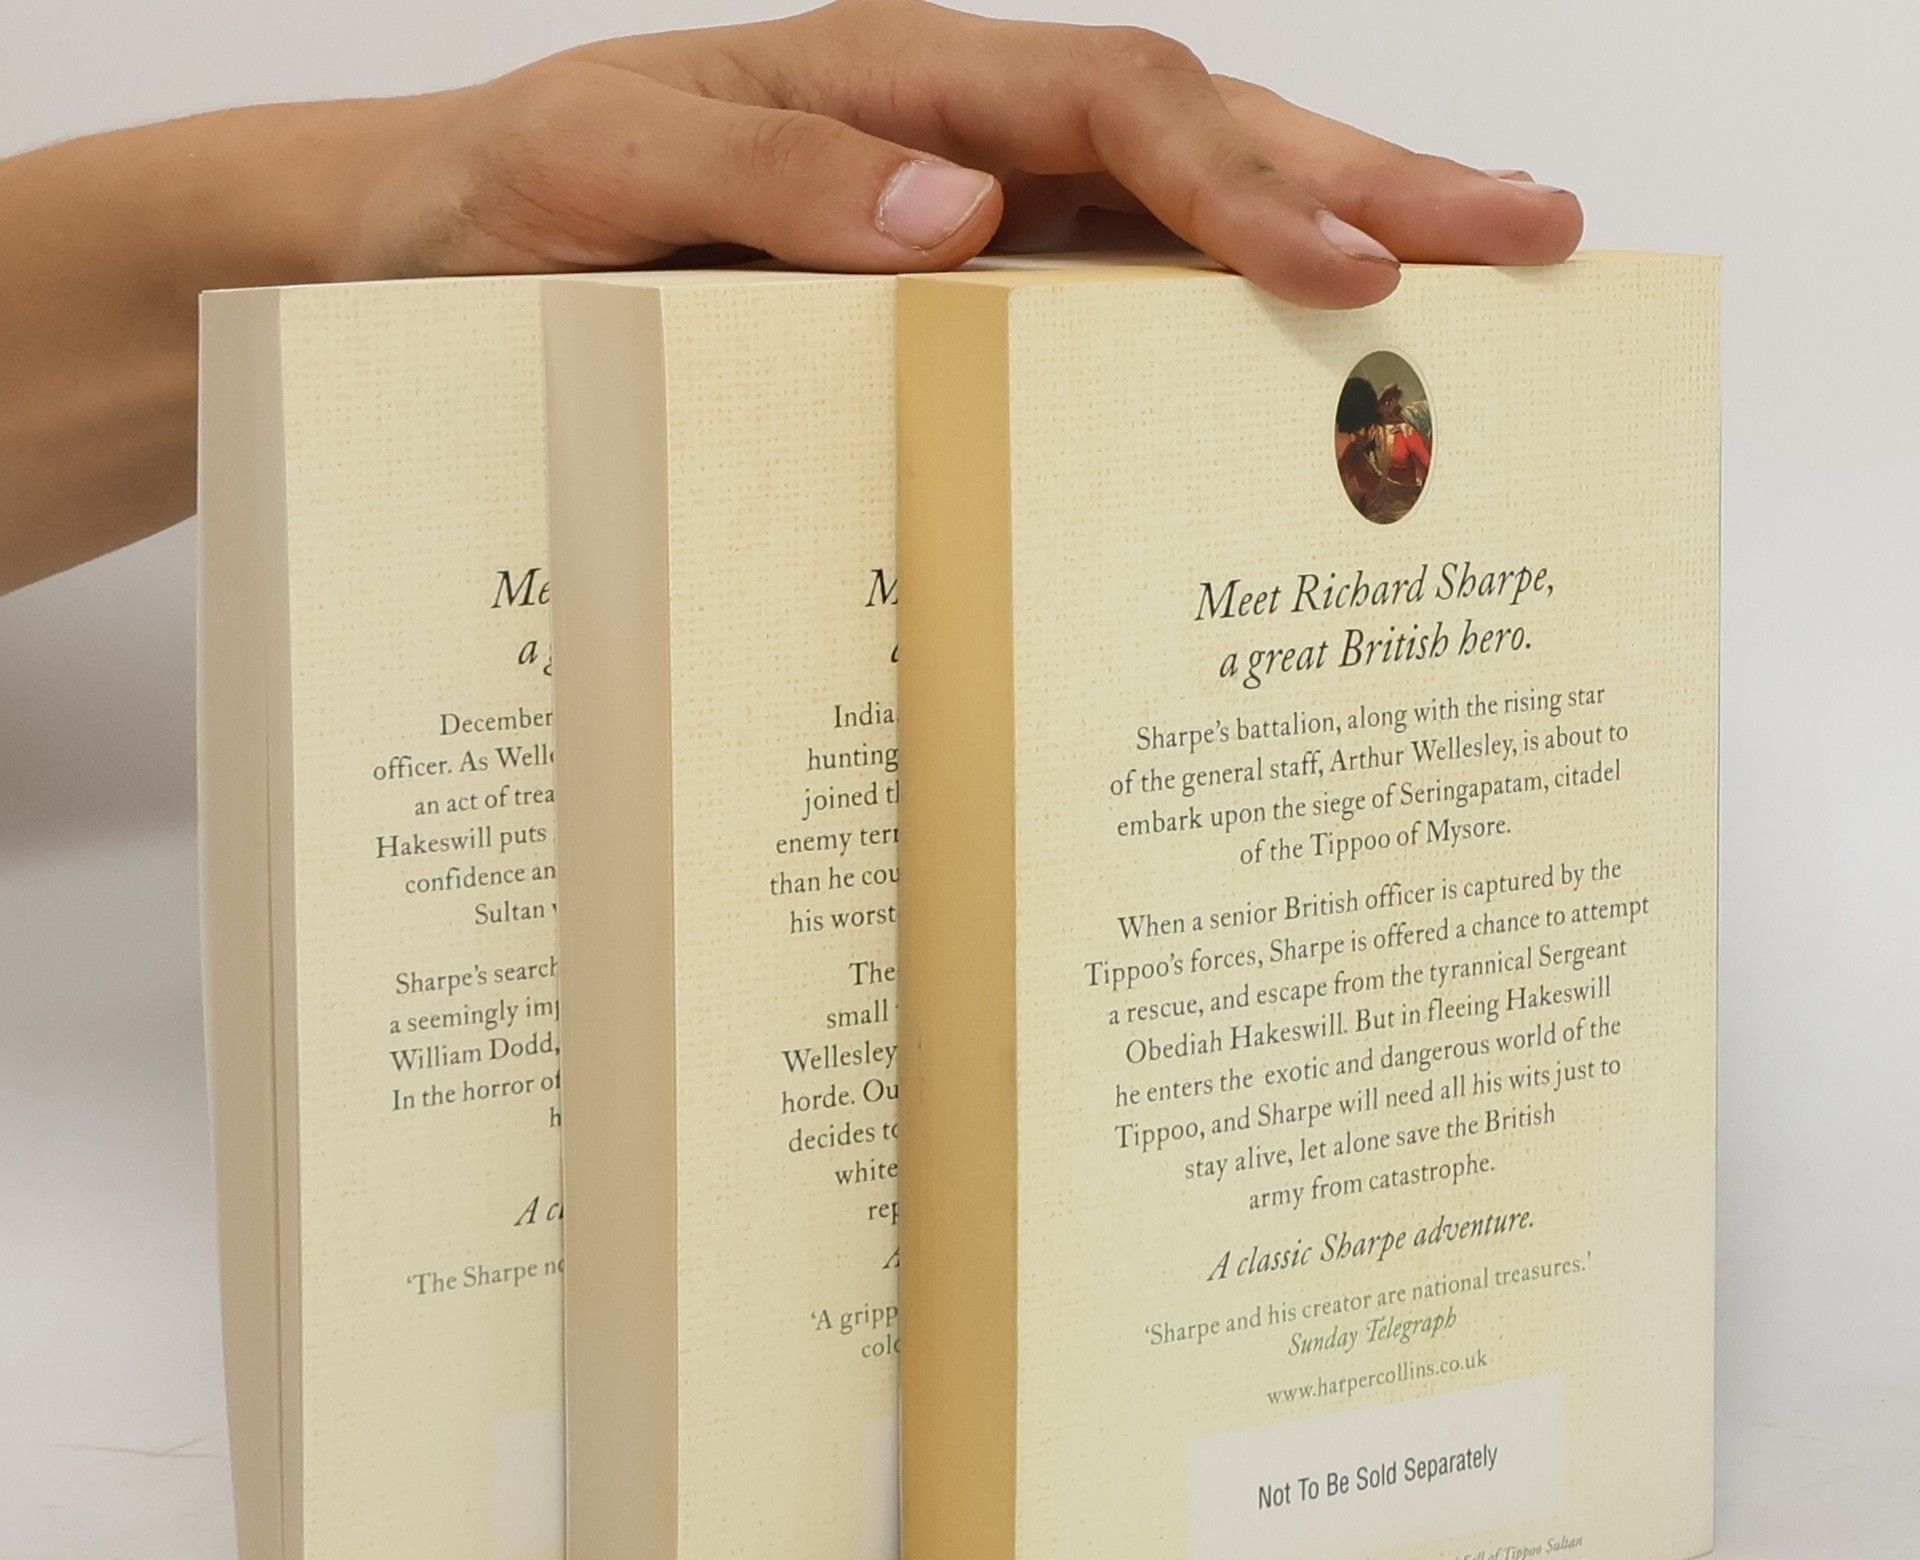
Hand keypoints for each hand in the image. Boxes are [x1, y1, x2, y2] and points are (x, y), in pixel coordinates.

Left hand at [344, 0, 1580, 308]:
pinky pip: (1117, 292)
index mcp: (898, 76)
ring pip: (1189, 205)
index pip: (1113, 106)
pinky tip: (1309, 352)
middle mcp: (963, 128)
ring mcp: (977, 206)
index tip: (1349, 269)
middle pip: (1203, 130)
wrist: (441, 240)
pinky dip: (1227, 313)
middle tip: (1535, 232)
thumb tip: (958, 217)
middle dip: (1372, 179)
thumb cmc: (516, 197)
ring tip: (1490, 275)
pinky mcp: (962, 285)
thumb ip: (768, 184)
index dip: (1241, 183)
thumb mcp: (606, 173)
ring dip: (1341, 233)